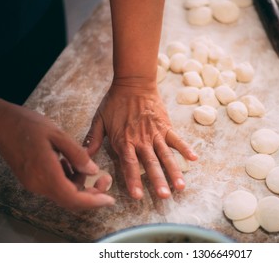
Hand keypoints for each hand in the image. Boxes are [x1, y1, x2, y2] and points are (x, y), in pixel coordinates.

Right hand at [0, 93, 114, 209]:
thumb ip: (78, 155)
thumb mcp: (58, 135)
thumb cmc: (29, 125)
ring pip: (63, 194)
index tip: (110, 199)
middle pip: (70, 200)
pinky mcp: (31, 180)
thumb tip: (93, 171)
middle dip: (91, 194)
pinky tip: (69, 163)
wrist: (1, 123)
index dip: (94, 202)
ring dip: (78, 184)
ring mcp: (33, 184)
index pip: (74, 199)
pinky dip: (67, 180)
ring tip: (85, 165)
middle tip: (104, 179)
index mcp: (47, 175)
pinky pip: (54, 186)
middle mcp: (39, 185)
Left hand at [84, 82, 197, 199]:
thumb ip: (92, 139)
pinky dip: (185, 148)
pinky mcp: (166, 125)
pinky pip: (177, 139)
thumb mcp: (99, 119)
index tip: (138, 196)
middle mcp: (141, 140)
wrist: (133, 82)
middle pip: (151, 163)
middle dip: (158, 180)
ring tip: (180, 186)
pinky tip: (194, 159)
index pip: (129, 164)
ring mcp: (155, 133)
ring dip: (174, 171)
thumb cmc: (114, 101)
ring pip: (166, 155)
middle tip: (165, 196)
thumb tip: (83, 158)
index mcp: (124, 140)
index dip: (133, 180)